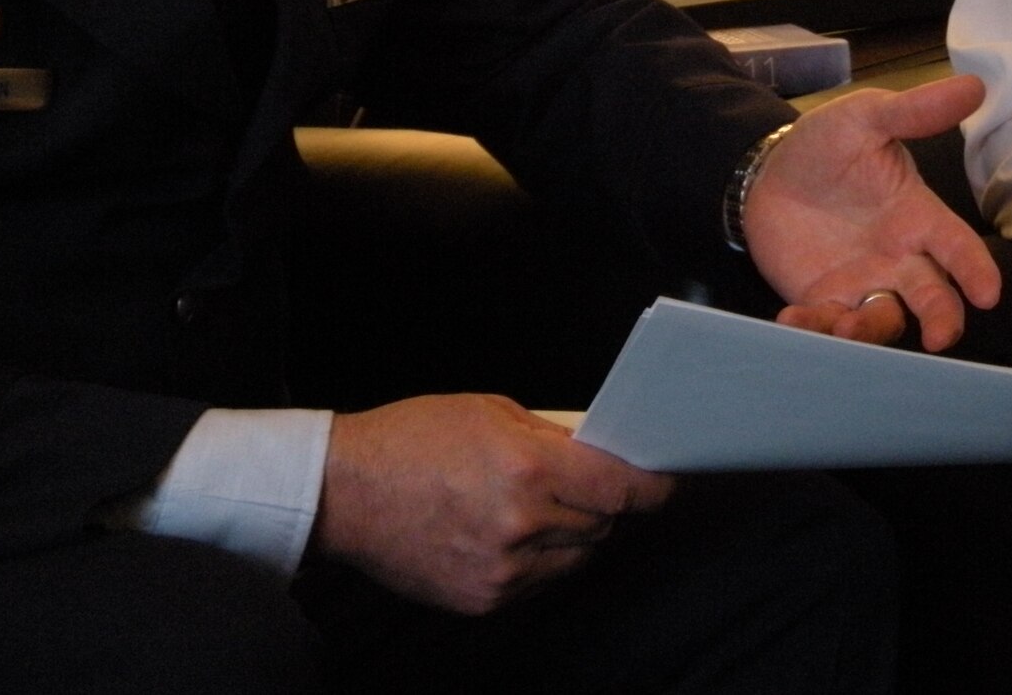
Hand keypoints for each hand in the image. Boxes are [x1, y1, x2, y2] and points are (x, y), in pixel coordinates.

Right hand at [312, 394, 672, 614]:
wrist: (344, 491)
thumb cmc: (414, 439)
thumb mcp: (493, 412)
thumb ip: (555, 436)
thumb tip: (604, 451)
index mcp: (528, 469)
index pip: (622, 489)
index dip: (653, 487)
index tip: (668, 483)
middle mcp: (520, 524)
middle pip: (604, 524)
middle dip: (603, 502)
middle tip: (582, 483)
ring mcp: (501, 569)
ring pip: (577, 557)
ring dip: (573, 533)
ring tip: (535, 505)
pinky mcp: (483, 599)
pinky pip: (540, 582)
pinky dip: (538, 560)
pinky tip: (507, 532)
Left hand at [746, 73, 1001, 351]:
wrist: (767, 172)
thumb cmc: (826, 145)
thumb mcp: (866, 119)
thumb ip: (915, 112)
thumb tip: (973, 85)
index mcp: (916, 216)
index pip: (957, 246)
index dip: (975, 270)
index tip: (988, 294)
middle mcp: (898, 257)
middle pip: (933, 297)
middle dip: (941, 320)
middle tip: (938, 336)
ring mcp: (862, 281)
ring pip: (883, 318)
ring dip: (872, 330)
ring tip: (848, 329)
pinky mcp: (823, 298)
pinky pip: (827, 324)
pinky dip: (815, 330)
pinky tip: (794, 322)